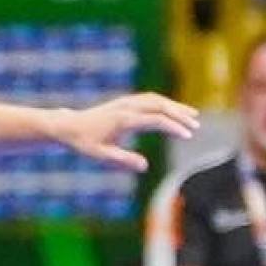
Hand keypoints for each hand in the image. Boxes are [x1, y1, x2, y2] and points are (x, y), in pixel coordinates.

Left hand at [56, 92, 200, 171]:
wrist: (69, 126)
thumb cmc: (84, 142)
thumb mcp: (101, 155)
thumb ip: (122, 160)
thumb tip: (144, 166)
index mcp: (122, 119)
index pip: (154, 120)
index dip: (173, 127)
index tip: (188, 135)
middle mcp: (126, 107)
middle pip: (159, 106)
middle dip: (179, 115)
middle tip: (196, 126)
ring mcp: (126, 102)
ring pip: (156, 100)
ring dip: (175, 107)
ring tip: (193, 116)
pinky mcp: (126, 102)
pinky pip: (150, 99)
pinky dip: (165, 103)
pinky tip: (175, 111)